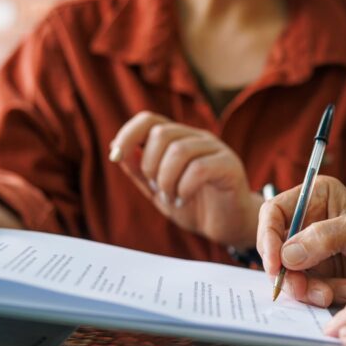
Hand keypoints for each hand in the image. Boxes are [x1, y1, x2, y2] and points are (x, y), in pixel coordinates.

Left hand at [111, 112, 259, 248]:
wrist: (228, 226)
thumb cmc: (195, 206)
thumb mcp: (158, 190)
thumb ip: (139, 171)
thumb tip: (117, 149)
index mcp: (179, 139)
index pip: (150, 119)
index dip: (128, 134)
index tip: (115, 156)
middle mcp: (198, 138)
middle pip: (162, 134)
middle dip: (150, 166)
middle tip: (158, 189)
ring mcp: (216, 149)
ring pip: (179, 150)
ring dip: (166, 180)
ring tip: (172, 197)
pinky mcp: (230, 166)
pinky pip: (199, 168)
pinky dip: (184, 187)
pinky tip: (185, 198)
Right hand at [257, 176, 345, 306]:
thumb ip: (324, 238)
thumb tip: (286, 255)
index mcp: (316, 198)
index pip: (274, 213)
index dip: (266, 237)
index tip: (274, 265)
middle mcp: (310, 224)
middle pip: (277, 250)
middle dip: (291, 274)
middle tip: (306, 290)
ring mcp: (316, 252)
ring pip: (291, 274)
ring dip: (310, 289)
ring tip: (337, 293)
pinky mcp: (324, 276)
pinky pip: (308, 290)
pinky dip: (323, 295)